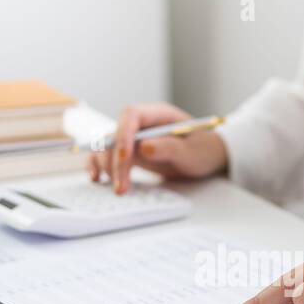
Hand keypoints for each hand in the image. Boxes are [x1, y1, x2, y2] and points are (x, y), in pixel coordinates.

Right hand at [87, 102, 228, 194]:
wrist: (207, 157)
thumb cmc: (203, 149)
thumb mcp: (193, 151)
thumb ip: (170, 147)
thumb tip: (143, 147)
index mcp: (158, 114)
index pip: (131, 115)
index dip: (124, 134)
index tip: (126, 158)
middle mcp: (142, 123)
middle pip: (116, 134)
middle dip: (116, 161)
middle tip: (122, 185)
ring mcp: (134, 138)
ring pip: (108, 147)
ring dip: (108, 167)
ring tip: (119, 189)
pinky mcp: (130, 153)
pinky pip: (108, 156)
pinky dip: (100, 166)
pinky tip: (96, 178)